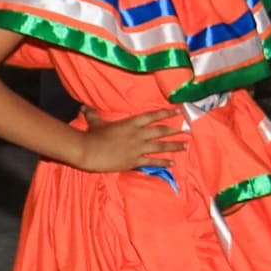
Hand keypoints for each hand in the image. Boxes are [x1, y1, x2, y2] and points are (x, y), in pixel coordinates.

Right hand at [70, 106, 190, 175]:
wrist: (89, 151)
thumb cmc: (92, 135)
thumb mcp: (95, 121)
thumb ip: (92, 114)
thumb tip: (84, 107)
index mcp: (131, 122)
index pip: (153, 116)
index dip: (166, 112)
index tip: (178, 111)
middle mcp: (138, 134)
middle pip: (161, 131)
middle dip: (175, 130)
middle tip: (187, 130)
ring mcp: (138, 148)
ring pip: (161, 146)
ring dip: (174, 146)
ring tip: (185, 146)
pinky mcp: (135, 161)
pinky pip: (153, 161)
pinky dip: (163, 162)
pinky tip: (172, 164)